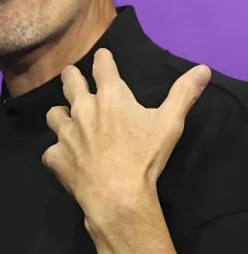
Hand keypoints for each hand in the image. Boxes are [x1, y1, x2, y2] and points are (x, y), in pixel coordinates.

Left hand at [42, 47, 210, 215]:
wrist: (118, 195)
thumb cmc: (144, 157)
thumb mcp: (170, 123)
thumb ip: (183, 94)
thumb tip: (202, 69)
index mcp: (110, 96)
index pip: (102, 64)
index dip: (102, 59)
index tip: (102, 58)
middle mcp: (83, 109)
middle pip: (69, 81)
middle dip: (71, 77)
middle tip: (73, 78)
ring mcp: (65, 132)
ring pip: (54, 114)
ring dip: (60, 115)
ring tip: (67, 121)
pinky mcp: (54, 156)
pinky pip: (51, 151)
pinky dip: (58, 154)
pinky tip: (67, 160)